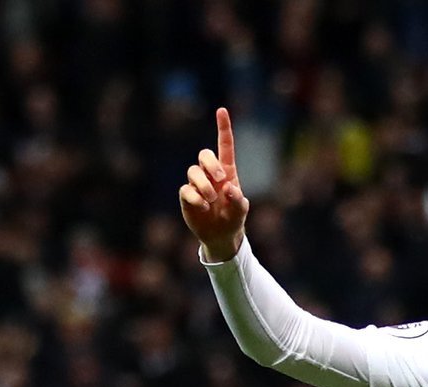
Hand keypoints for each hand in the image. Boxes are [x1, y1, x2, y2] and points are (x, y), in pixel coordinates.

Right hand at [179, 107, 248, 260]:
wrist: (221, 235)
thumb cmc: (233, 218)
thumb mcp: (241, 210)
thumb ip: (238, 200)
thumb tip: (229, 188)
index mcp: (227, 172)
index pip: (225, 146)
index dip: (223, 128)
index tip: (222, 110)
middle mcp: (210, 175)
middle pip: (204, 155)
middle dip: (210, 163)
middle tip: (219, 179)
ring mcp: (197, 184)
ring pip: (193, 171)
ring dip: (203, 185)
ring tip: (211, 201)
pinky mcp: (187, 196)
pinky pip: (186, 190)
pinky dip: (195, 197)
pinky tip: (203, 207)